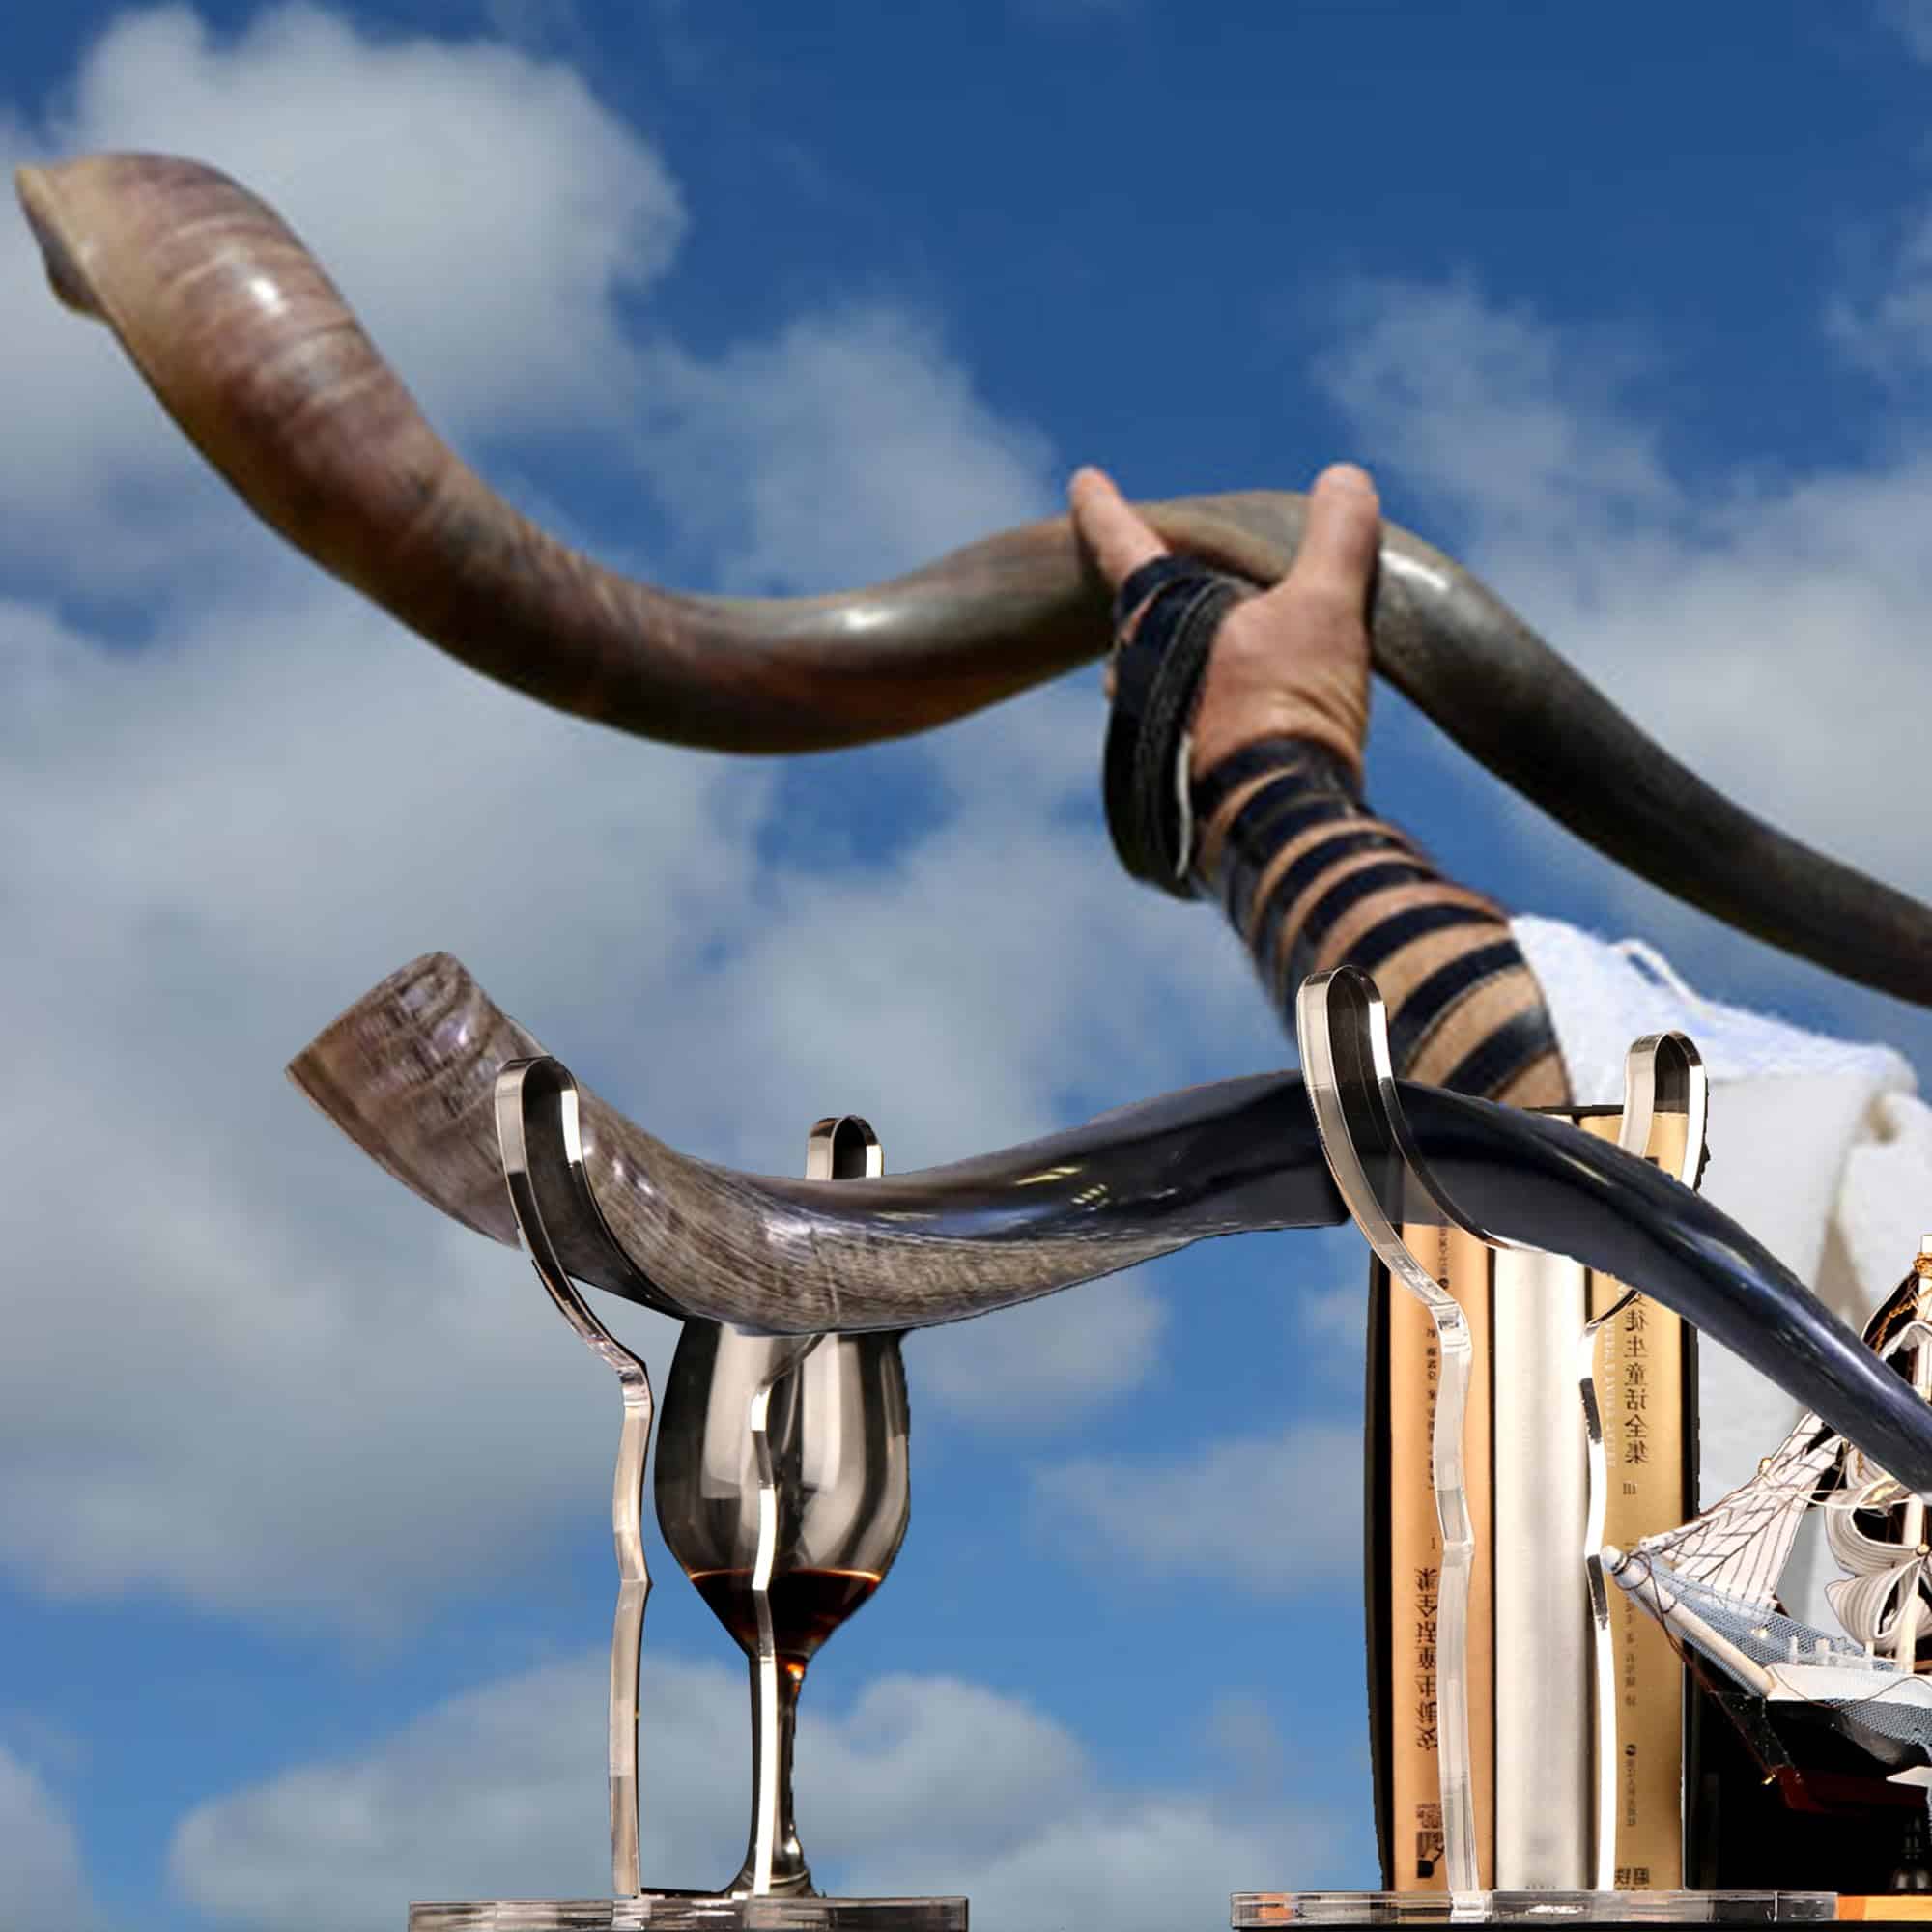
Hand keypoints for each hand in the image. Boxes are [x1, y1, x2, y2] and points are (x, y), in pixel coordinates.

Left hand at [1067, 462, 1378, 782]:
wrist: (1274, 823)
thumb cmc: (1288, 707)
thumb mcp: (1327, 609)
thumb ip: (1335, 539)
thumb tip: (1344, 478)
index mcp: (1154, 617)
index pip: (1121, 541)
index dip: (1102, 507)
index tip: (1082, 482)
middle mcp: (1132, 673)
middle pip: (1140, 617)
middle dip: (1162, 599)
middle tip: (1182, 580)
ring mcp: (1144, 730)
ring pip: (1158, 677)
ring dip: (1186, 663)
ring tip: (1230, 658)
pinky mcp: (1168, 779)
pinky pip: (1183, 725)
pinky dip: (1210, 711)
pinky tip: (1246, 724)